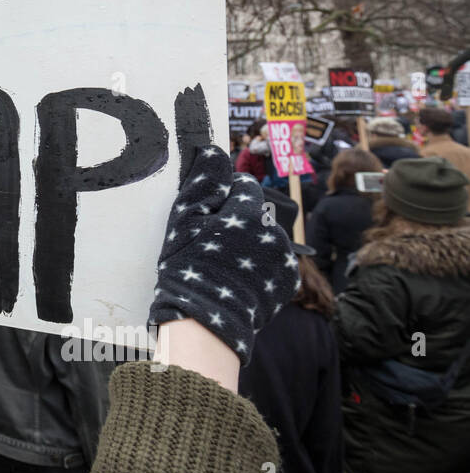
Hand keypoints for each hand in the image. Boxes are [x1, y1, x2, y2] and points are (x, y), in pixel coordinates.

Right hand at [149, 145, 296, 363]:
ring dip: (251, 243)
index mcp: (249, 211)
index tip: (208, 216)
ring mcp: (284, 257)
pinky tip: (240, 278)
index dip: (224, 197)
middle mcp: (274, 230)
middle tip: (213, 244)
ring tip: (226, 265)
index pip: (243, 185)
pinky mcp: (288, 281)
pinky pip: (274, 261)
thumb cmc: (189, 267)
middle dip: (239, 221)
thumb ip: (203, 182)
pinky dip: (260, 265)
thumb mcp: (185, 220)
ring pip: (266, 237)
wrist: (206, 321)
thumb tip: (213, 150)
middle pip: (256, 212)